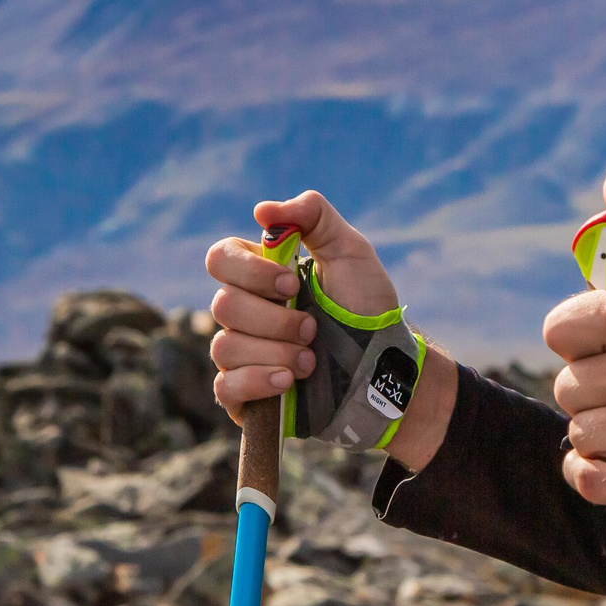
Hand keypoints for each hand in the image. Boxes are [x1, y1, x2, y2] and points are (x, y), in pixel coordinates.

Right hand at [204, 192, 456, 467]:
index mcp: (260, 276)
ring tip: (312, 361)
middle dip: (275, 319)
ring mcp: (242, 355)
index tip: (293, 283)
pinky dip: (257, 381)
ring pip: (225, 348)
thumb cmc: (367, 308)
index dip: (251, 272)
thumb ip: (314, 216)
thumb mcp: (351, 252)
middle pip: (223, 305)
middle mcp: (244, 314)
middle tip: (314, 328)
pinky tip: (287, 382)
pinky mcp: (246, 395)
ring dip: (275, 352)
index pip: (220, 259)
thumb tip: (261, 210)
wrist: (385, 369)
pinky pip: (224, 388)